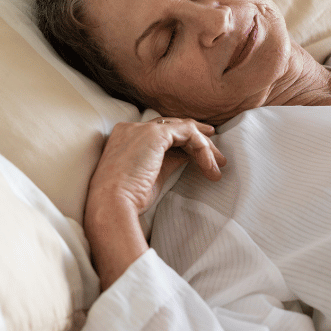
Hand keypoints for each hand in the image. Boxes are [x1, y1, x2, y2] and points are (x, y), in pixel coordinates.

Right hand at [87, 117, 224, 217]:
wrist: (111, 203)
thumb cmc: (126, 198)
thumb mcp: (150, 175)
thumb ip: (166, 160)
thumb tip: (187, 157)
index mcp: (125, 137)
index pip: (161, 132)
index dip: (184, 140)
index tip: (203, 152)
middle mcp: (131, 128)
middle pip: (173, 127)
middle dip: (199, 141)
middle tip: (218, 158)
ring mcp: (142, 128)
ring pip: (184, 128)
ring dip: (205, 147)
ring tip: (218, 166)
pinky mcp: (155, 134)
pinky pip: (188, 133)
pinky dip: (203, 148)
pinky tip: (209, 166)